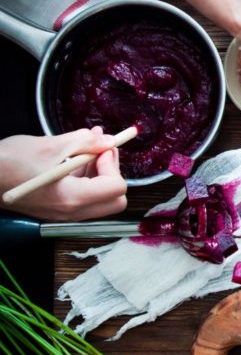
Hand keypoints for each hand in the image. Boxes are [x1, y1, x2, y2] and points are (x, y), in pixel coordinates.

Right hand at [0, 127, 127, 220]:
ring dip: (100, 172)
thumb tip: (107, 141)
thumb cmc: (8, 162)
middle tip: (101, 150)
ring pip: (101, 199)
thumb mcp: (51, 145)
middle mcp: (71, 212)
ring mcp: (64, 213)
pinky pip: (84, 198)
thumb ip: (85, 142)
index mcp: (72, 198)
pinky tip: (75, 158)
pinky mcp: (57, 209)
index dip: (112, 164)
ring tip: (88, 147)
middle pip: (115, 199)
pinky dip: (86, 178)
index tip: (101, 148)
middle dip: (112, 172)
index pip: (117, 188)